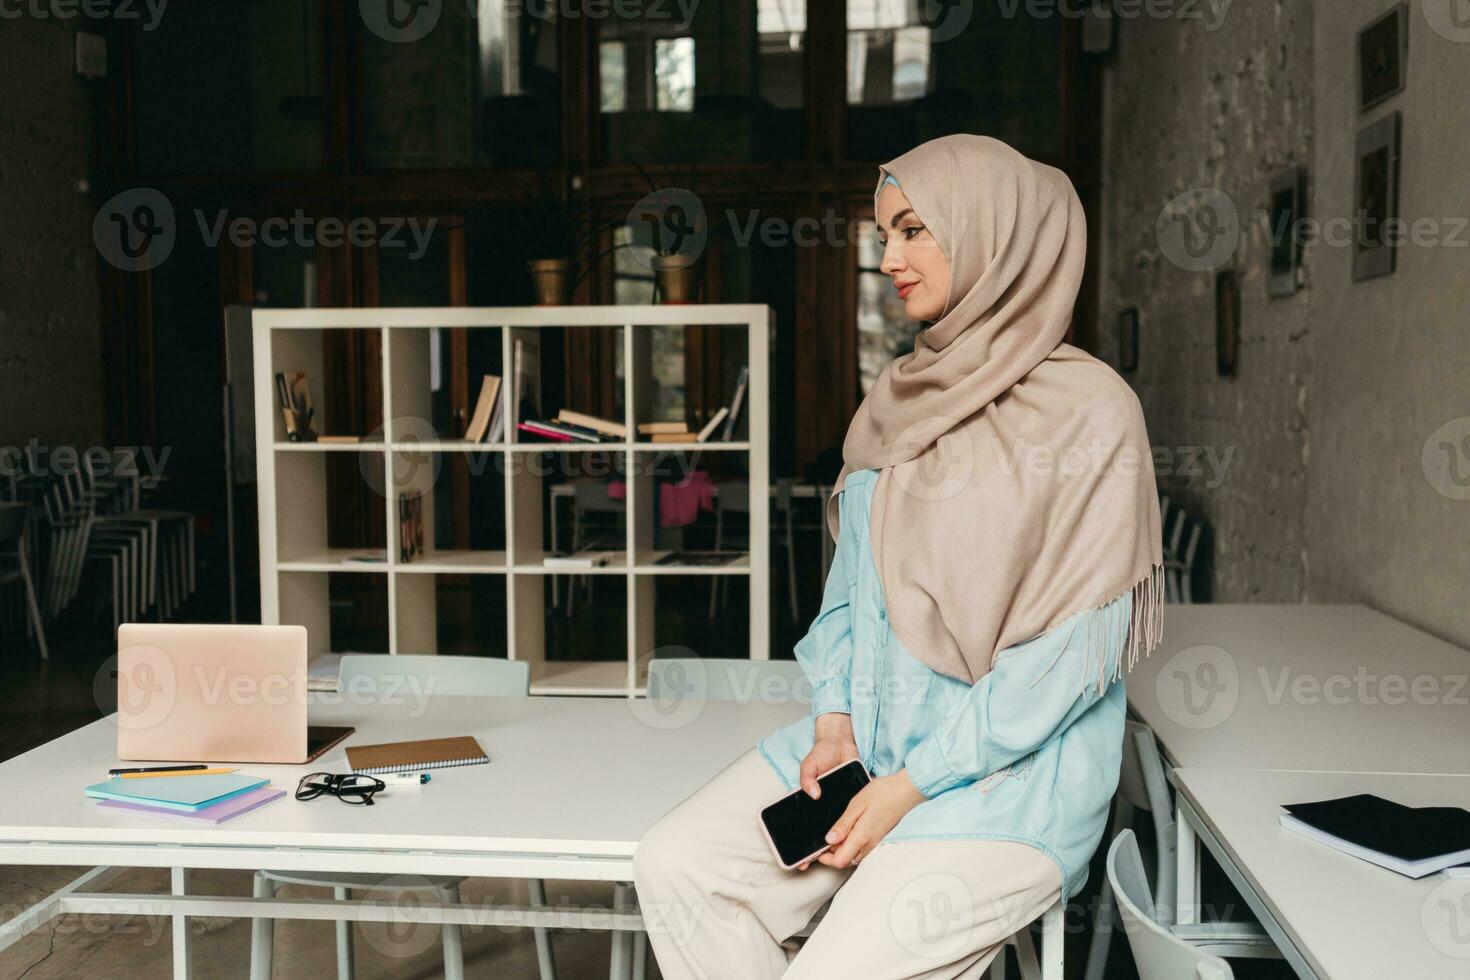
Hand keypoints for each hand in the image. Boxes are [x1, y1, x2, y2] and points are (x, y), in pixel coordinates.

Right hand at [793, 714, 858, 870]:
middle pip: (821, 831)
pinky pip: (852, 815)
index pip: (803, 827)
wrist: (842, 742)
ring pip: (838, 826)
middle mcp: (823, 806)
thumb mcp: (810, 763)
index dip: (801, 845)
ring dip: (838, 839)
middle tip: (820, 861)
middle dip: (819, 848)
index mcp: (809, 800)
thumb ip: (807, 777)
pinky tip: (855, 835)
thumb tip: (813, 794)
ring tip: (838, 853)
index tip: (801, 859)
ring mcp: (838, 804)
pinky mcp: (852, 800)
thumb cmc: (822, 753)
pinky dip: (853, 824)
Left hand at [816, 769, 925, 869]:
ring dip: (840, 850)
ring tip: (832, 834)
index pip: (840, 861)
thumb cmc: (883, 794)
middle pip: (845, 861)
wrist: (905, 791)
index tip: (817, 848)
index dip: (825, 858)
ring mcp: (874, 842)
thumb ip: (843, 825)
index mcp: (862, 837)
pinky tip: (845, 831)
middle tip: (822, 841)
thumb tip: (829, 840)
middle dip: (830, 856)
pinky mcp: (877, 837)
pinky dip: (849, 845)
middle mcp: (868, 844)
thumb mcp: (857, 805)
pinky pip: (860, 849)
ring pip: (852, 856)